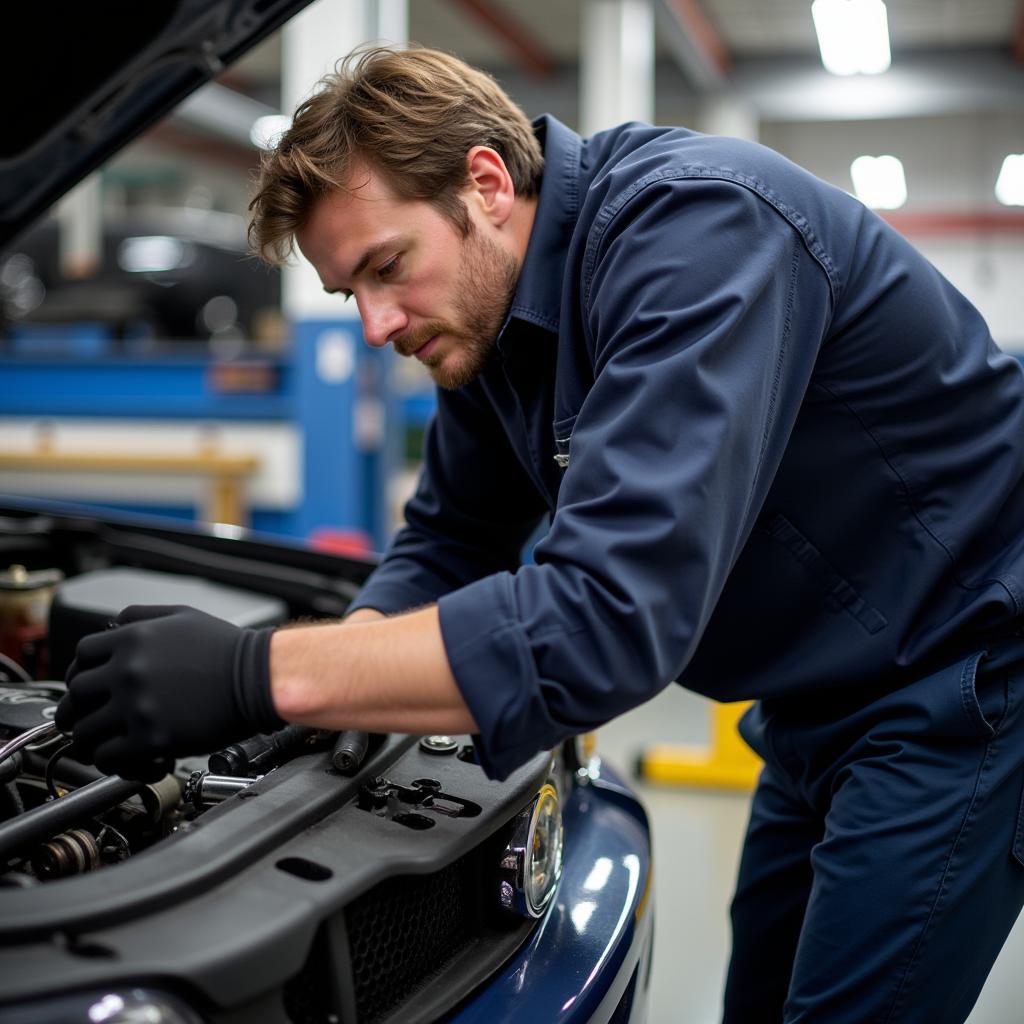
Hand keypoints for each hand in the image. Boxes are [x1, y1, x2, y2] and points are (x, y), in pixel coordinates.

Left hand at [55, 605, 283, 781]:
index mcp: (132, 639)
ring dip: (91, 738)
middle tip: (86, 718)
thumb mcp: (182, 616)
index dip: (81, 673)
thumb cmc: (229, 650)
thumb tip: (113, 627)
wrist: (259, 678)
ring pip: (85, 730)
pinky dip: (111, 760)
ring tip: (106, 741)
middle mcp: (128, 671)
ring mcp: (137, 706)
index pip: (81, 656)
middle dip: (78, 708)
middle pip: (76, 695)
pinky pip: (107, 756)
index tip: (88, 686)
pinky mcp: (152, 738)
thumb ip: (140, 617)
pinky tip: (127, 757)